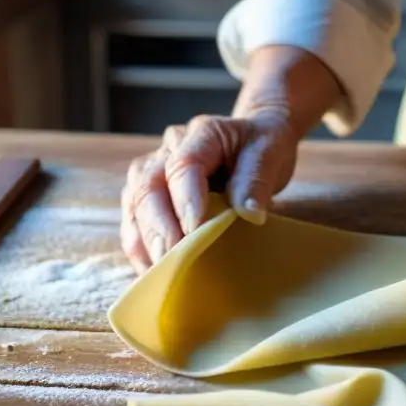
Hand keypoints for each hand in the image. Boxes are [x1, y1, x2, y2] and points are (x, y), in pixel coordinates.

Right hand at [120, 46, 341, 273]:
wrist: (253, 139)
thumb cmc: (261, 146)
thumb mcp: (270, 154)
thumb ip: (257, 180)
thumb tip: (250, 214)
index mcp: (202, 134)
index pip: (184, 164)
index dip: (185, 197)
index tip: (193, 228)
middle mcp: (170, 149)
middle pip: (150, 186)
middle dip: (157, 226)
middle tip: (169, 259)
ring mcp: (156, 170)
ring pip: (135, 202)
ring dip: (143, 238)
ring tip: (158, 270)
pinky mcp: (151, 193)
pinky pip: (135, 218)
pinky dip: (139, 244)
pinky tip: (151, 268)